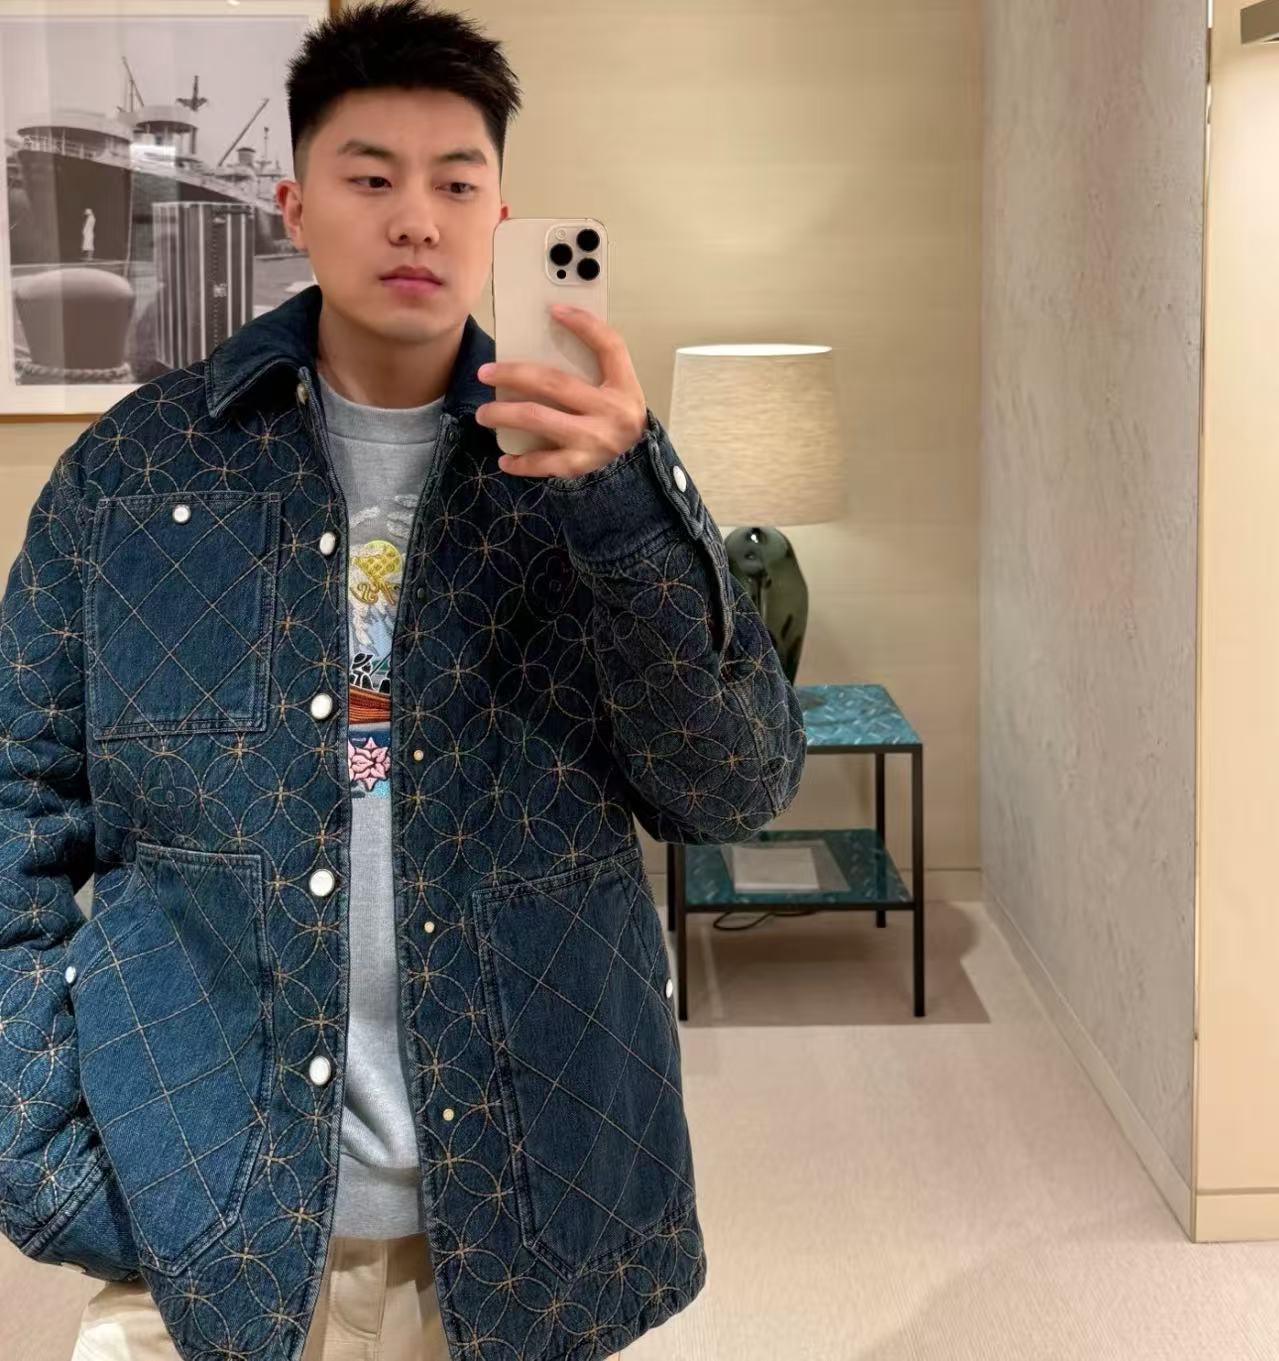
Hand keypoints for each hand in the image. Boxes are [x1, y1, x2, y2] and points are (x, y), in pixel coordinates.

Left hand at [475, 304, 647, 478]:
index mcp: (623, 386)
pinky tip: (504, 459)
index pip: (610, 347)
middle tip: (485, 373)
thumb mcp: (618, 384)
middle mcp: (611, 413)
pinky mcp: (580, 465)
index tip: (554, 310)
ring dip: (505, 414)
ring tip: (484, 413)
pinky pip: (543, 463)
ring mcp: (594, 441)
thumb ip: (596, 359)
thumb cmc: (616, 414)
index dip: (584, 325)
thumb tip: (554, 324)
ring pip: (540, 419)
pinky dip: (521, 462)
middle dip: (514, 375)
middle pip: (555, 383)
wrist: (636, 456)